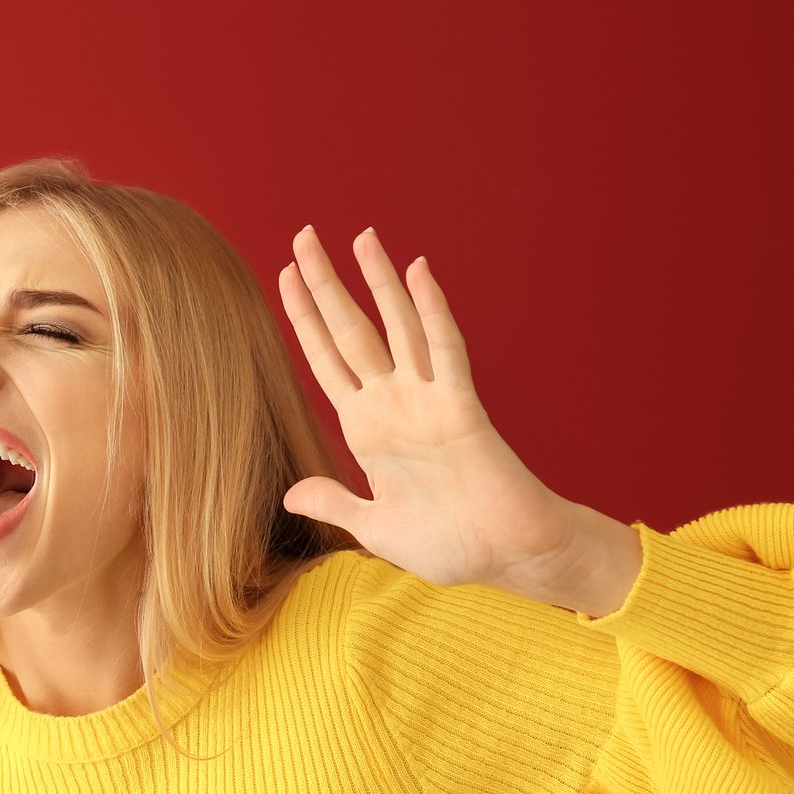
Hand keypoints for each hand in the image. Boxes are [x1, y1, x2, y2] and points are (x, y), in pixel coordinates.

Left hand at [276, 226, 582, 591]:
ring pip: (397, 328)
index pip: (326, 361)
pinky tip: (418, 272)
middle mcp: (393, 404)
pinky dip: (431, 311)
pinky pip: (445, 351)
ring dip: (379, 282)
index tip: (286, 277)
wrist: (507, 559)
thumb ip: (335, 503)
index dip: (304, 320)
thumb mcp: (374, 527)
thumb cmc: (450, 544)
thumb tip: (290, 495)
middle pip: (350, 331)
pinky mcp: (462, 409)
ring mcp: (427, 402)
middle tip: (303, 235)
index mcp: (367, 429)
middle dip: (326, 284)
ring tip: (359, 236)